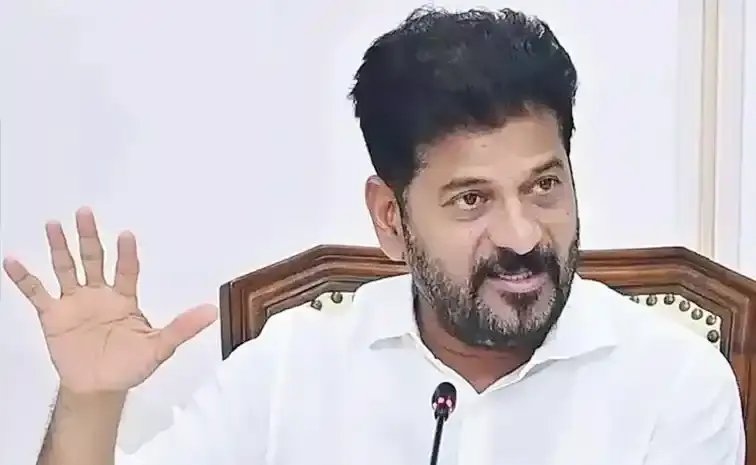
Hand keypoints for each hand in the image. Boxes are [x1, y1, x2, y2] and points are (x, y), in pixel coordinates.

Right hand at [3, 208, 216, 393]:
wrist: (99, 387)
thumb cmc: (129, 365)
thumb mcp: (160, 348)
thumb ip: (182, 328)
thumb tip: (211, 312)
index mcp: (124, 299)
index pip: (126, 270)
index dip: (126, 254)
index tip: (127, 235)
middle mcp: (99, 294)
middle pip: (94, 259)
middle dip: (90, 237)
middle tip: (86, 213)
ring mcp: (75, 302)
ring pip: (66, 268)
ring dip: (60, 247)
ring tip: (53, 224)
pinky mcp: (53, 316)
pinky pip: (37, 293)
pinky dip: (24, 278)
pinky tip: (14, 260)